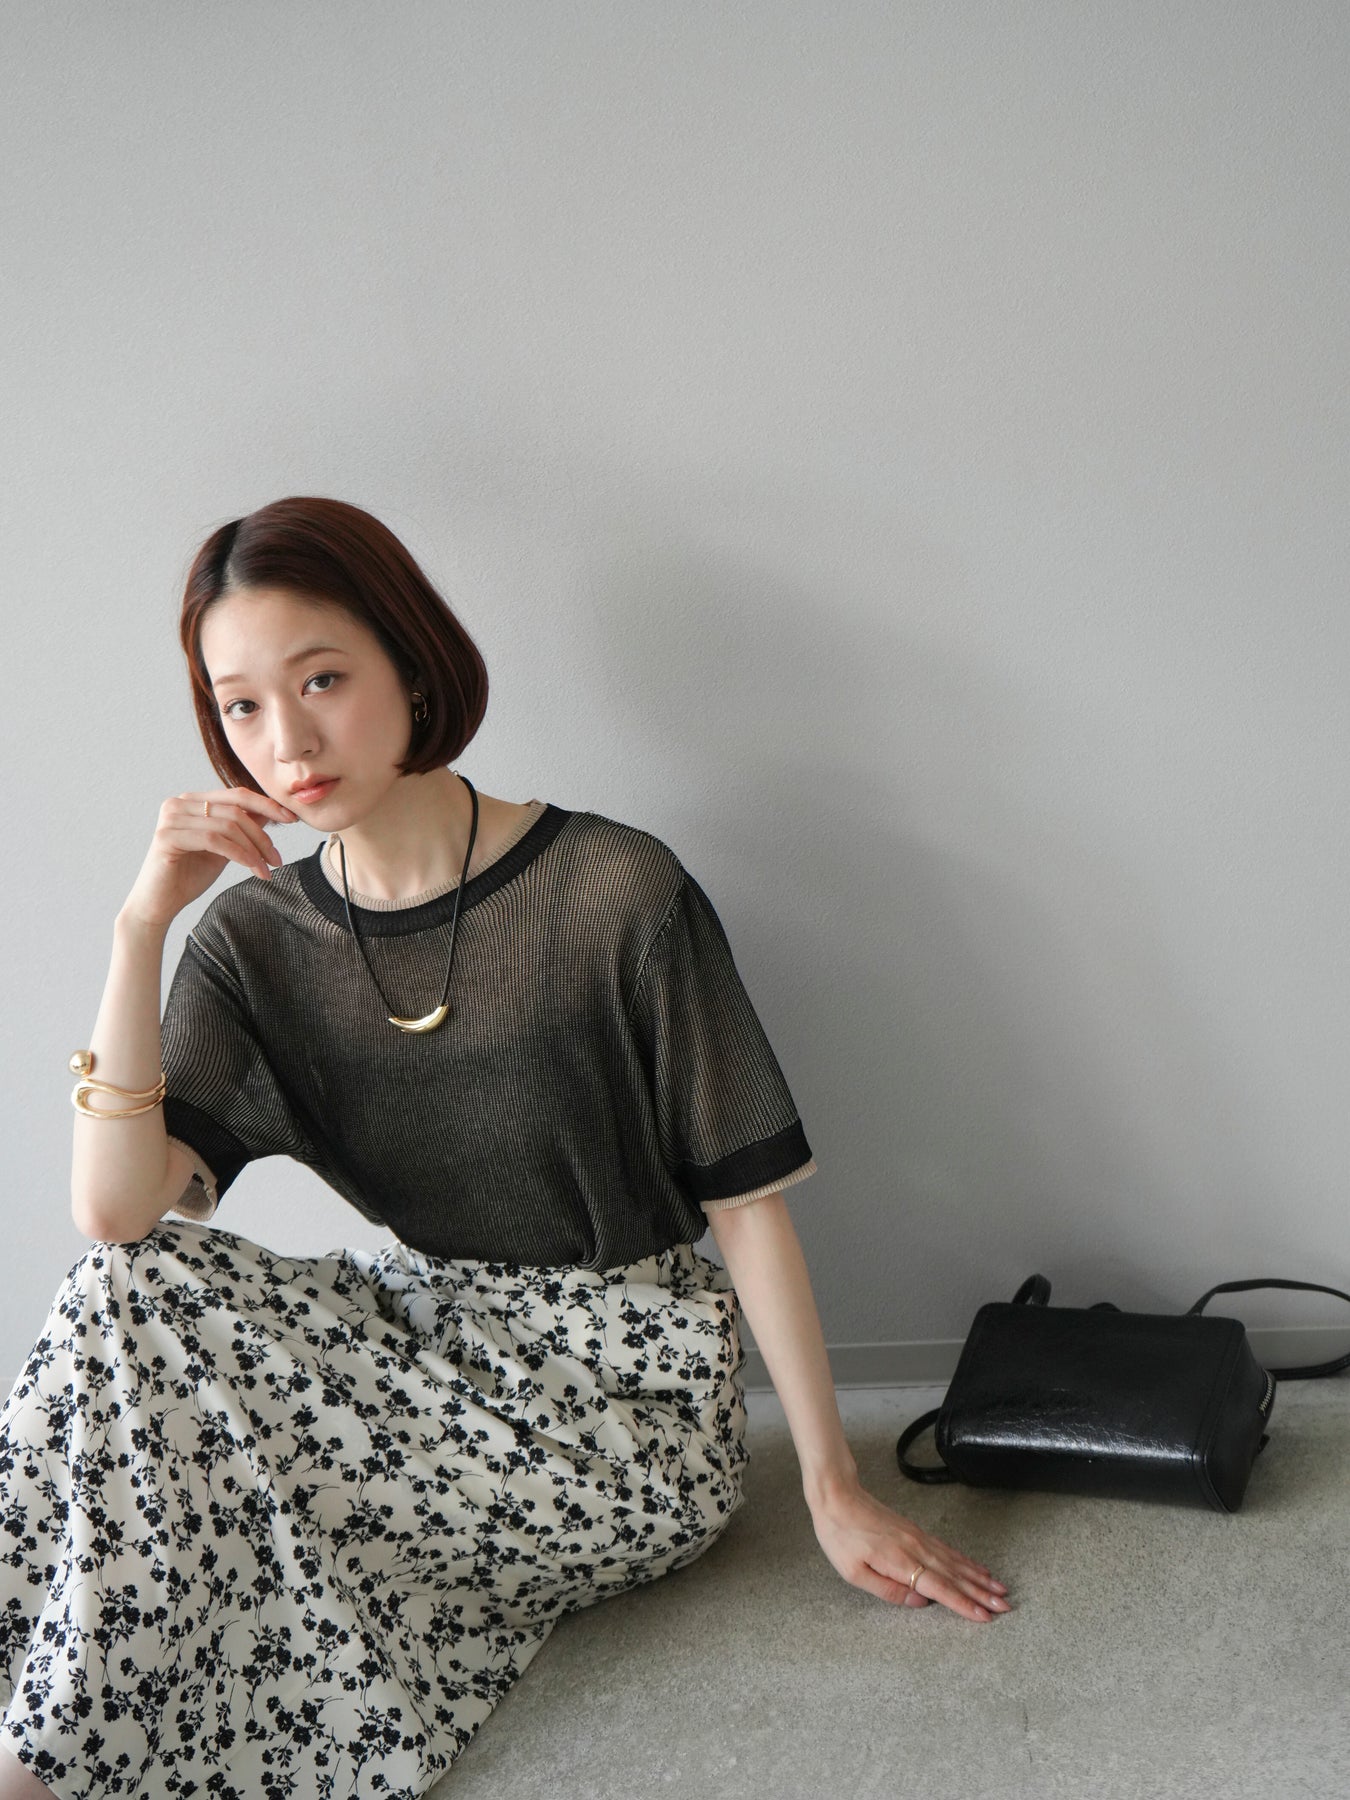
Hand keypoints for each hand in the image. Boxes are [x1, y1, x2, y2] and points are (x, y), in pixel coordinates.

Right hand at [121, 786, 299, 928]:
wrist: (158, 904)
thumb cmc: (189, 876)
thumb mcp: (224, 848)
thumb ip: (241, 828)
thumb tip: (271, 813)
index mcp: (192, 800)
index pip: (237, 795)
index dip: (267, 805)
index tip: (292, 820)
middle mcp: (179, 803)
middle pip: (236, 810)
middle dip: (263, 835)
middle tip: (277, 859)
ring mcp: (171, 818)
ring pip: (228, 825)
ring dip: (254, 849)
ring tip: (267, 870)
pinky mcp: (167, 836)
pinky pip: (215, 841)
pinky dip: (240, 855)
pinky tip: (254, 870)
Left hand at [810, 1480, 1011, 1622]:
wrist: (837, 1496)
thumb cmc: (840, 1536)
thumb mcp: (853, 1572)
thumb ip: (888, 1591)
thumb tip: (919, 1603)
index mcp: (900, 1561)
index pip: (939, 1588)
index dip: (964, 1604)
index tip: (985, 1616)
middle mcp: (915, 1548)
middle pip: (955, 1575)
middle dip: (982, 1592)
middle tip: (1005, 1605)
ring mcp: (917, 1537)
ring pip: (955, 1561)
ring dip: (979, 1577)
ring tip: (999, 1588)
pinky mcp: (915, 1531)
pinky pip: (946, 1548)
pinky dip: (964, 1560)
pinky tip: (974, 1567)